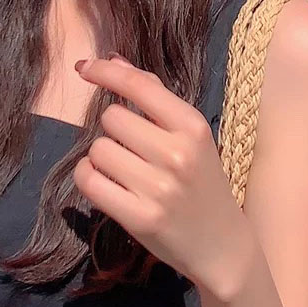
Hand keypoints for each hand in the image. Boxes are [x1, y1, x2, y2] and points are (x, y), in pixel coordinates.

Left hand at [71, 53, 252, 297]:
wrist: (223, 246)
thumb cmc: (202, 181)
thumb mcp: (189, 135)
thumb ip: (153, 95)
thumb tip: (113, 60)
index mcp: (192, 126)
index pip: (139, 86)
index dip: (105, 73)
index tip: (84, 66)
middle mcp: (177, 154)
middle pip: (111, 118)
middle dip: (114, 130)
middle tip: (134, 149)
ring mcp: (158, 188)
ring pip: (98, 149)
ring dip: (102, 156)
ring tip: (126, 171)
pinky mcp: (139, 218)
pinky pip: (89, 180)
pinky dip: (88, 177)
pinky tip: (105, 183)